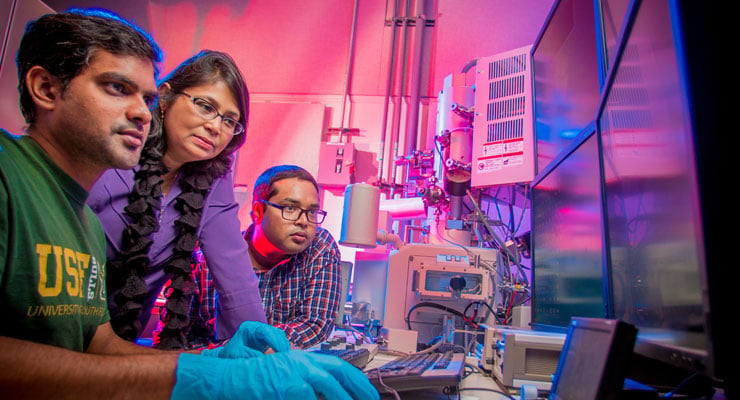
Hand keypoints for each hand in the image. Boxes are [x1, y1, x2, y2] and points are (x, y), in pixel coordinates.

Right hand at [173, 350, 378, 399]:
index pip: (339, 367)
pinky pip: (308, 399)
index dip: (357, 381)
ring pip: (327, 388)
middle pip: (338, 374)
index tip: (370, 394)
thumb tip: (327, 392)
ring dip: (341, 399)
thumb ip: (305, 381)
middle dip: (357, 390)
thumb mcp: (284, 375)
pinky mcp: (285, 388)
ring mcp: (293, 375)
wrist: (226, 380)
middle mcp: (301, 363)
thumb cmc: (254, 380)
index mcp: (303, 360)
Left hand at [201, 321, 289, 358]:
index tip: (280, 352)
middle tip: (285, 356)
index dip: (274, 341)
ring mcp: (263, 332)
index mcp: (248, 328)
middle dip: (281, 344)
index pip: (265, 331)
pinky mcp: (267, 338)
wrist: (228, 354)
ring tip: (285, 357)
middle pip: (274, 332)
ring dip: (283, 346)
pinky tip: (283, 355)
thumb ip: (249, 355)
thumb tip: (263, 358)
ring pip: (278, 335)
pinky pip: (278, 340)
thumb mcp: (237, 354)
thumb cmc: (231, 354)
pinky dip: (282, 347)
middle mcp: (257, 327)